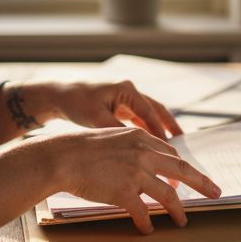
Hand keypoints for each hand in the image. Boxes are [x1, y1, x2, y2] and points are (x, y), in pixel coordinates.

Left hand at [0, 79, 182, 144]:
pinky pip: (138, 119)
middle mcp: (129, 91)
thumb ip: (118, 133)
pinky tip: (150, 145)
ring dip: (159, 130)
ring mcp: (124, 98)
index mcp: (126, 90)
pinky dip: (146, 130)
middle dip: (170, 127)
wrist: (57, 95)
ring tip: (172, 147)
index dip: (161, 132)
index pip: (150, 113)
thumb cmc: (75, 103)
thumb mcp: (97, 119)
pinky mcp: (118, 106)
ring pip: (148, 115)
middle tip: (183, 144)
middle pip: (157, 110)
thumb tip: (137, 151)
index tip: (170, 149)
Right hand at [0, 125, 220, 234]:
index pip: (171, 154)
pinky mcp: (124, 191)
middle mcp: (143, 153)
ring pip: (167, 194)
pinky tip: (148, 229)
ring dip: (177, 210)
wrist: (62, 157)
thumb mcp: (112, 138)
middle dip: (201, 183)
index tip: (193, 177)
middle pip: (182, 170)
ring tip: (182, 220)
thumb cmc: (81, 149)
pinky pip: (143, 212)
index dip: (184, 168)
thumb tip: (144, 162)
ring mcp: (135, 173)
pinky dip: (147, 222)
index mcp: (141, 139)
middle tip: (215, 192)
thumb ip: (131, 148)